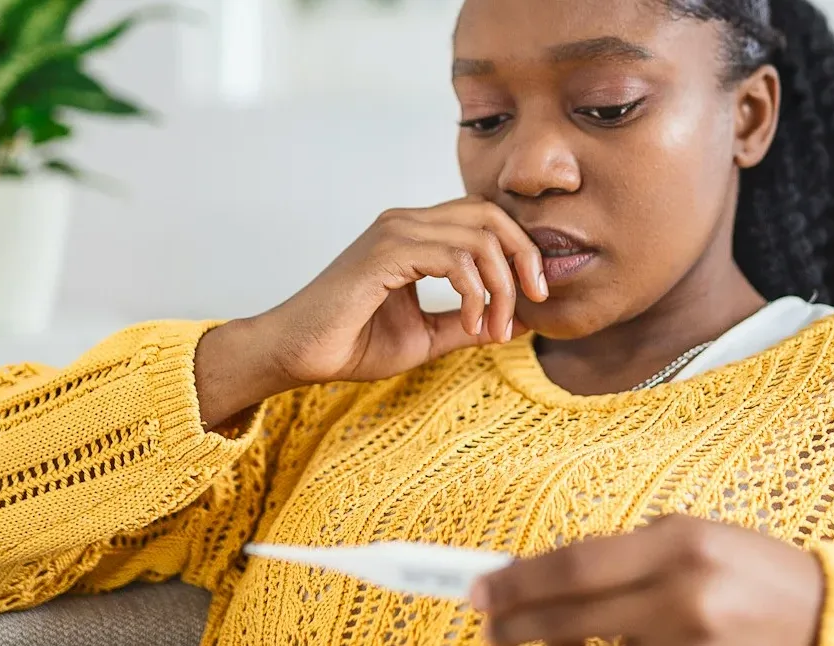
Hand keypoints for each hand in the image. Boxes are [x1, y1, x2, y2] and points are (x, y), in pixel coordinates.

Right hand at [264, 195, 548, 373]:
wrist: (298, 355)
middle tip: (535, 300)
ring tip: (491, 328)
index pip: (485, 218)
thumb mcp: (428, 335)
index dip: (520, 250)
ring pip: (480, 236)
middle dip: (524, 256)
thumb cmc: (352, 344)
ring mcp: (395, 232)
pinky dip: (474, 292)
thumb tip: (521, 318)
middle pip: (491, 214)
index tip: (535, 297)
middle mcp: (406, 222)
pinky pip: (454, 258)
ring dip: (500, 286)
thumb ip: (470, 321)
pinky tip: (470, 324)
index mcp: (415, 234)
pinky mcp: (386, 252)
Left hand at [471, 515, 824, 645]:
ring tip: (560, 644)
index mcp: (679, 544)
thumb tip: (548, 575)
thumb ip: (629, 555)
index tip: (479, 591)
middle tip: (490, 631)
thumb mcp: (695, 541)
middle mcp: (683, 597)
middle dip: (517, 629)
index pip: (574, 565)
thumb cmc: (756, 574)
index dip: (517, 582)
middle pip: (570, 621)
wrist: (829, 620)